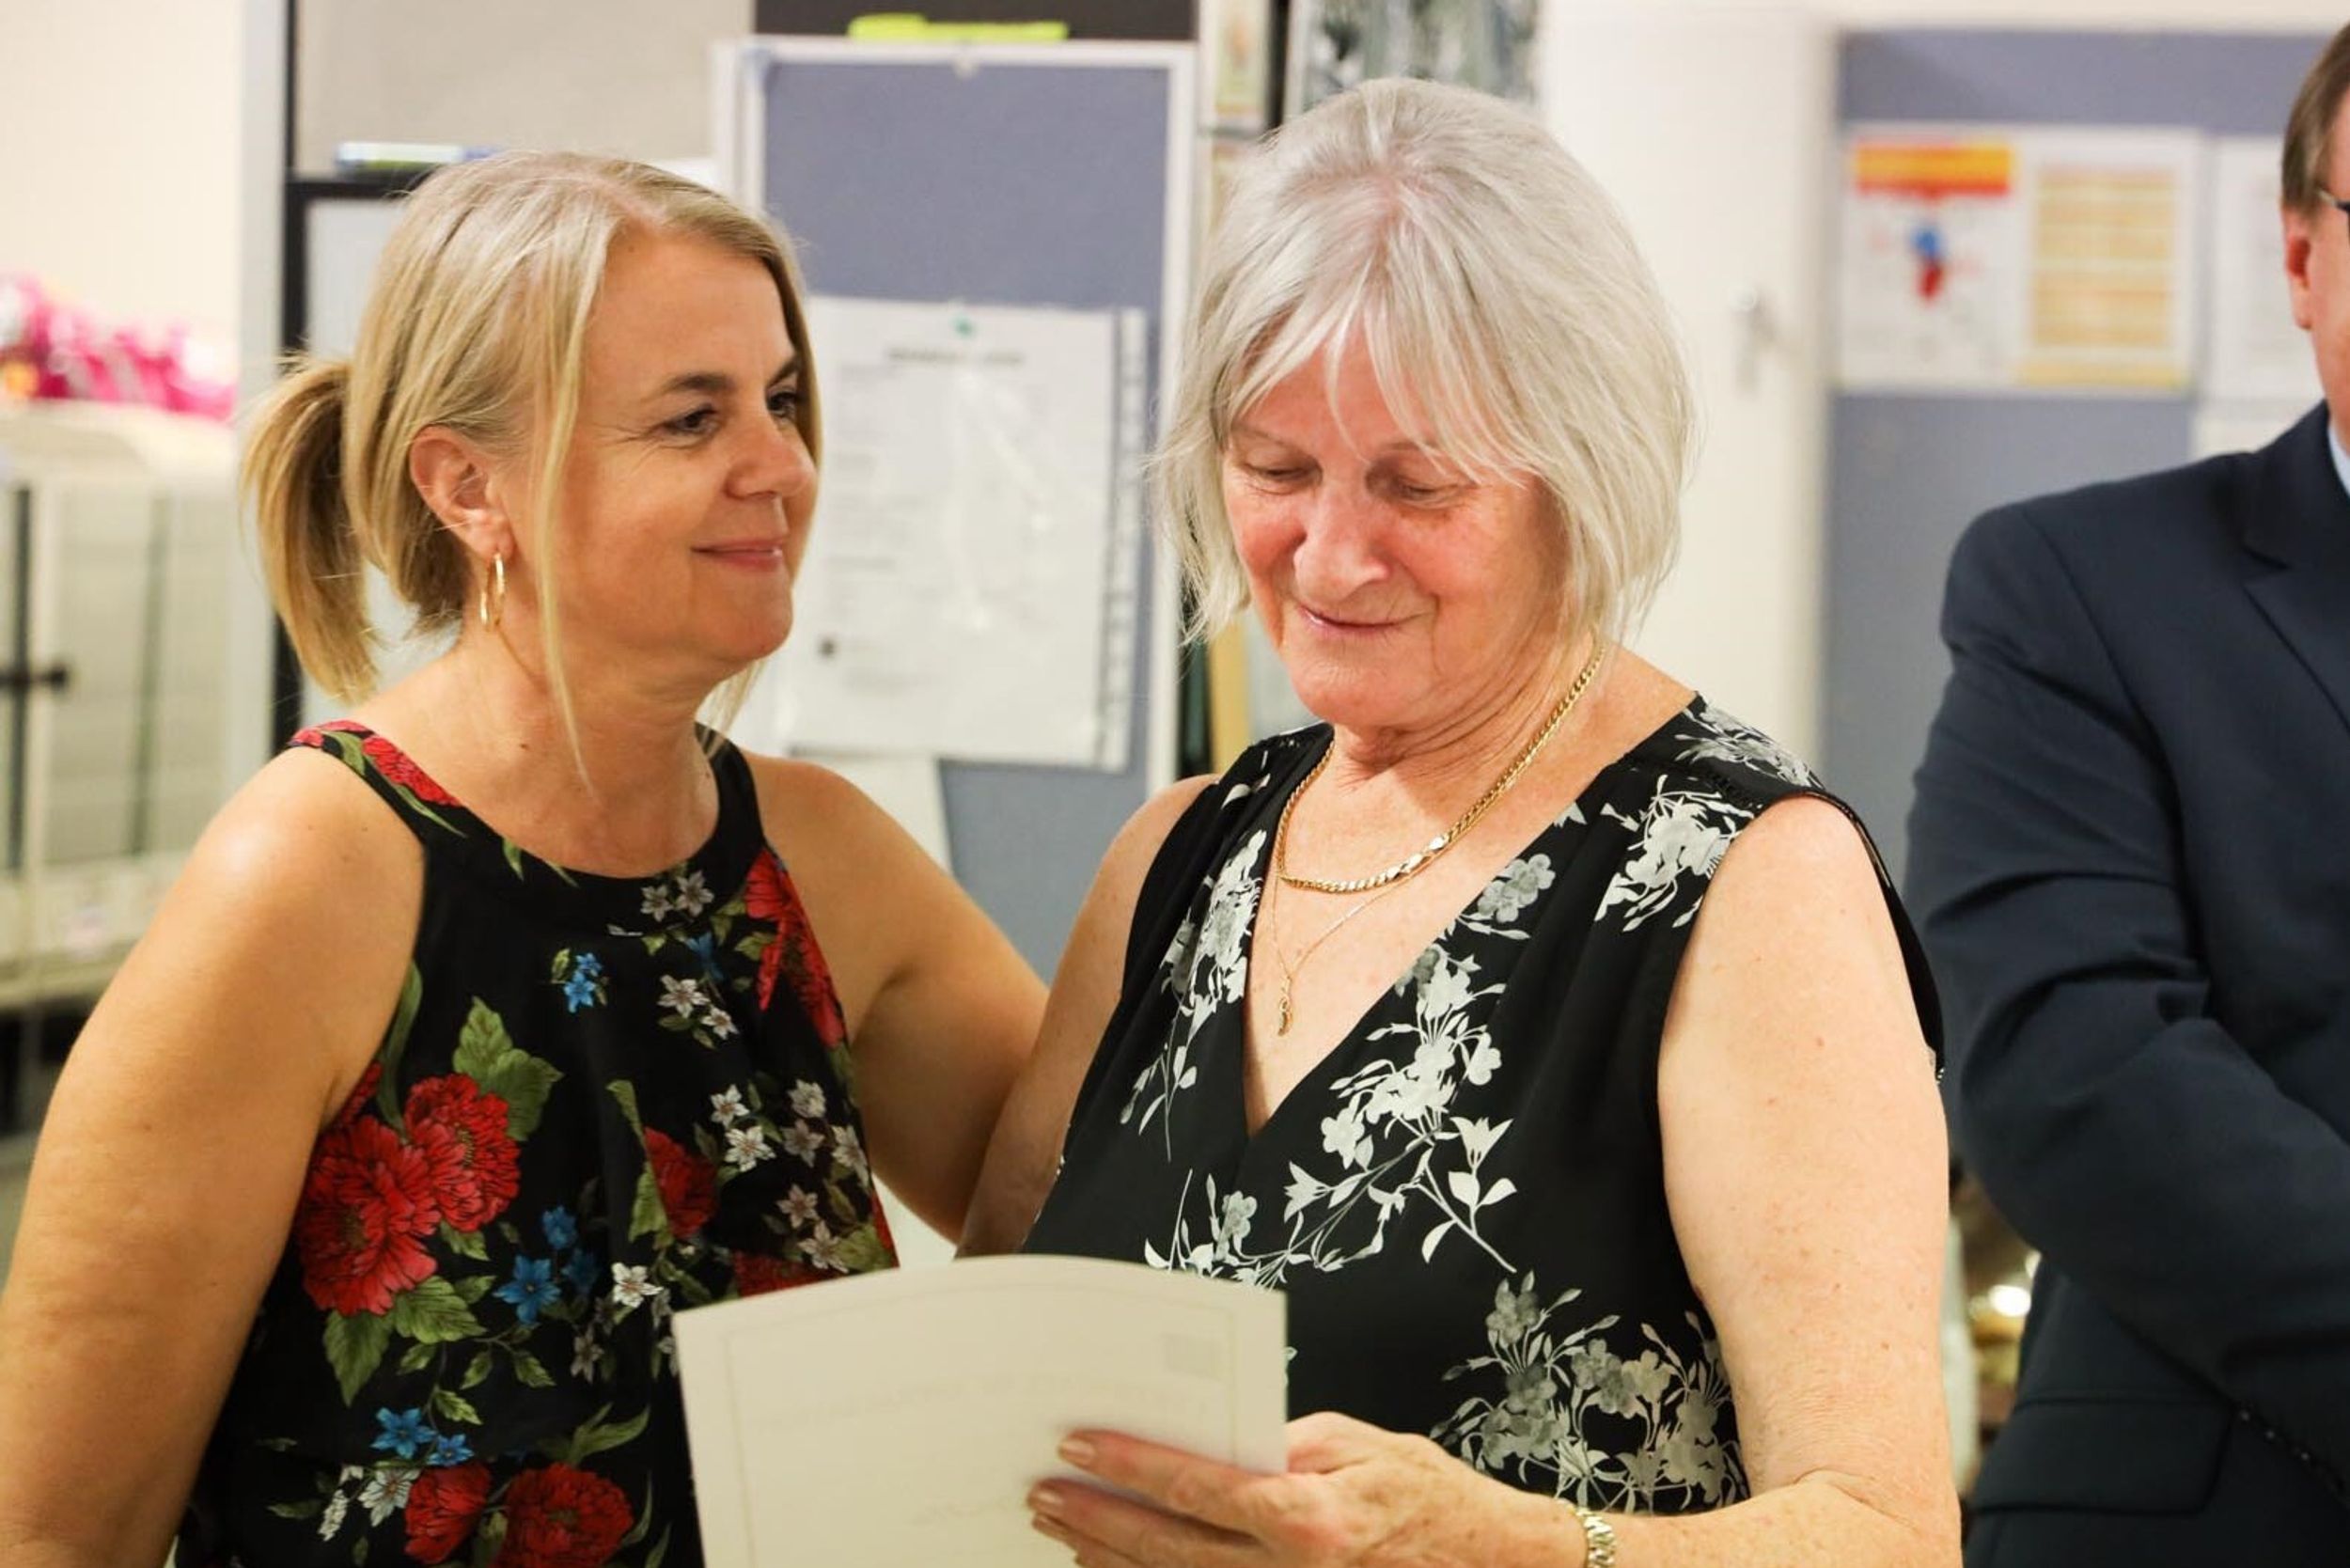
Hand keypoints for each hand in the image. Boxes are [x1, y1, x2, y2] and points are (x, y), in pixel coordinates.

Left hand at [1027, 1411, 1561, 1566]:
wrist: (1487, 1565)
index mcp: (1309, 1518)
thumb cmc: (1425, 1494)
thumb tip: (1211, 1443)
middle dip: (1096, 1519)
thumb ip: (1278, 1444)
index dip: (1128, 1465)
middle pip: (1167, 1550)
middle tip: (1043, 1492)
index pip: (1195, 1488)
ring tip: (1060, 1529)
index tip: (1076, 1443)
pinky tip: (1113, 1567)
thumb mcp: (1355, 1442)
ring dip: (1109, 1559)